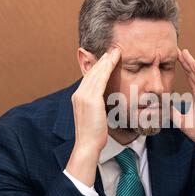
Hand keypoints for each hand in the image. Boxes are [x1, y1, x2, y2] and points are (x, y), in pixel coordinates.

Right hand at [66, 48, 120, 185]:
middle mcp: (79, 94)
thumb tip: (104, 103)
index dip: (98, 67)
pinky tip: (113, 61)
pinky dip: (107, 68)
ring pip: (96, 73)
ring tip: (115, 52)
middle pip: (92, 72)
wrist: (88, 145)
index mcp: (79, 97)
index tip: (107, 59)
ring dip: (106, 61)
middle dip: (102, 60)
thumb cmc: (94, 135)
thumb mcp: (94, 116)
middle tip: (112, 50)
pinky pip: (100, 79)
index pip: (89, 78)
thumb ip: (97, 106)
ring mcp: (83, 96)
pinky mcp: (91, 99)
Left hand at [173, 48, 194, 170]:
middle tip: (178, 50)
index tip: (176, 58)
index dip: (184, 68)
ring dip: (192, 64)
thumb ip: (172, 111)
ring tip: (185, 53)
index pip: (191, 78)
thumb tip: (160, 105)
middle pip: (194, 74)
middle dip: (187, 62)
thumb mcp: (180, 120)